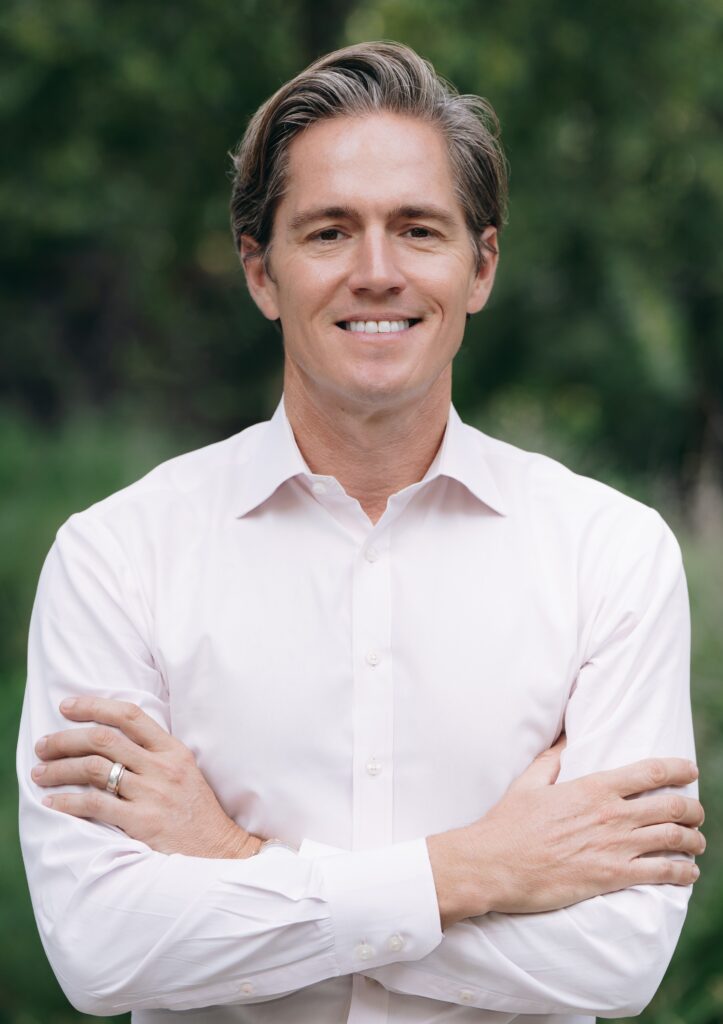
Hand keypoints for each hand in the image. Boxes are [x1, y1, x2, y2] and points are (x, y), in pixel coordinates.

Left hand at [32, 697, 261, 857]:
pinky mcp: (143, 822)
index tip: (66, 706)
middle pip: (104, 739)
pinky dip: (68, 802)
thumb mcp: (184, 770)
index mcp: (172, 749)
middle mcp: (162, 767)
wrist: (219, 849)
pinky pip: (95, 805)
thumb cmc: (195, 810)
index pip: (129, 715)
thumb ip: (154, 753)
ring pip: (95, 769)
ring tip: (40, 773)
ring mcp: (153, 794)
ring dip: (60, 769)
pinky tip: (52, 803)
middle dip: (66, 739)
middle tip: (43, 745)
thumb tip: (110, 738)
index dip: (94, 706)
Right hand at [427, 738, 704, 928]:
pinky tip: (688, 873)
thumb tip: (566, 736)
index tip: (690, 770)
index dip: (677, 769)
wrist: (494, 864)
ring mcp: (614, 847)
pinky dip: (682, 873)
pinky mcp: (612, 877)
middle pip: (671, 806)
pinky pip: (661, 874)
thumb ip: (553, 758)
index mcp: (593, 787)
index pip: (650, 772)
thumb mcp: (529, 781)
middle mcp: (611, 815)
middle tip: (697, 813)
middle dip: (693, 809)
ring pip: (673, 840)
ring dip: (693, 841)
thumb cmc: (508, 823)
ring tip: (697, 843)